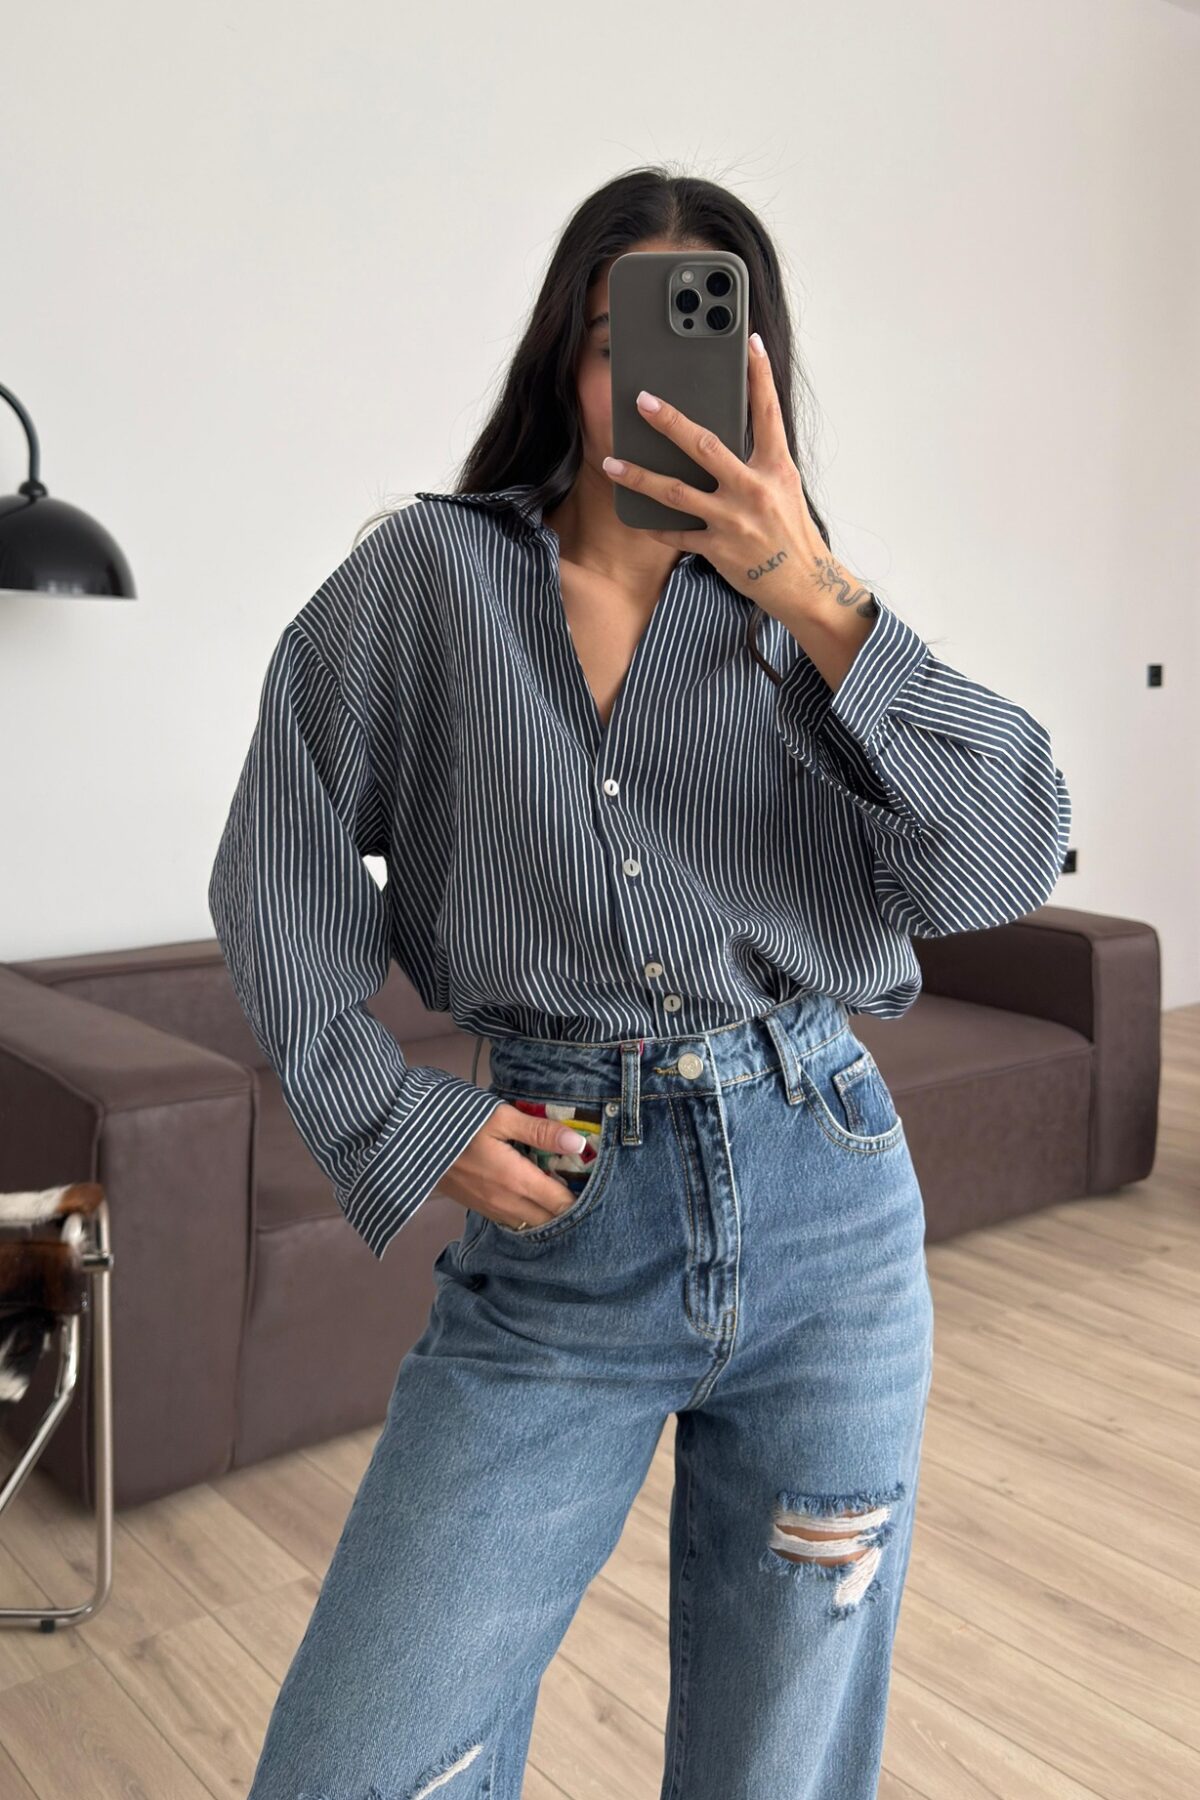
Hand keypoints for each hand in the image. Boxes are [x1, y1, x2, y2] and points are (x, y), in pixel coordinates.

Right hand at [439, 1103, 588, 1230]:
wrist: (407, 1137)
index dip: (583, 1201)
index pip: (561, 1204)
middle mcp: (505, 1202)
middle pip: (550, 1220)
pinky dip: (529, 1215)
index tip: (597, 1187)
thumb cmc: (455, 1120)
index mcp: (515, 1180)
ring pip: (531, 1225)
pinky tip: (533, 1196)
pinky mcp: (478, 1208)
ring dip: (549, 1215)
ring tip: (561, 1192)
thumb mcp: (500, 1116)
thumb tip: (579, 1145)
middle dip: (569, 1210)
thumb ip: (541, 1132)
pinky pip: (513, 1221)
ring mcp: (489, 1208)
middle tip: (584, 1189)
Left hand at [601, 334, 877, 626]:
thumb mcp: (784, 487)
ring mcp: (733, 520)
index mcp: (775, 468)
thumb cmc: (792, 532)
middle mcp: (753, 489)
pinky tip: (633, 513)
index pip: (767, 413)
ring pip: (675, 491)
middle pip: (704, 446)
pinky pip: (676, 533)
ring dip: (639, 476)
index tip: (751, 343)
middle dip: (669, 421)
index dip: (760, 375)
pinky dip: (653, 524)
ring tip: (611, 463)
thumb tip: (721, 436)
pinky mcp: (717, 549)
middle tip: (643, 401)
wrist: (802, 584)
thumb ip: (758, 460)